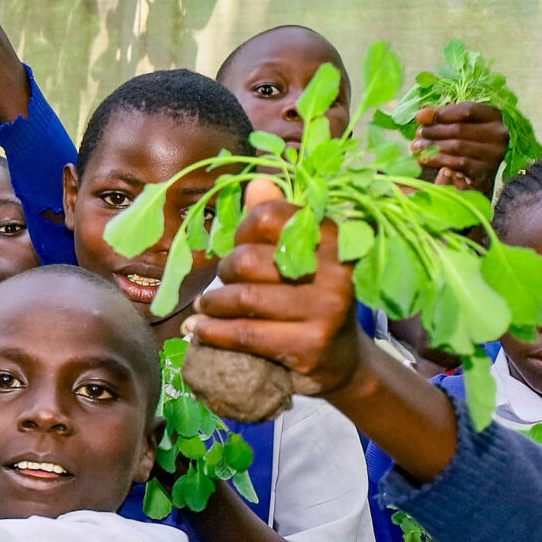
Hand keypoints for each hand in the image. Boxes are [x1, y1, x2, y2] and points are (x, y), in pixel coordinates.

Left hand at [188, 186, 367, 398]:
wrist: (341, 358)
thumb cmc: (312, 295)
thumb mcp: (302, 255)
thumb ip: (279, 219)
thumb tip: (258, 183)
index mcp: (334, 237)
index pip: (267, 217)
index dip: (241, 231)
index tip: (237, 246)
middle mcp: (336, 270)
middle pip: (247, 259)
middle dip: (225, 271)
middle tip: (223, 283)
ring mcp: (327, 309)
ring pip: (243, 298)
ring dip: (213, 304)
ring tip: (208, 307)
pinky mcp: (310, 345)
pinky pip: (245, 333)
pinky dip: (212, 332)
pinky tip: (200, 330)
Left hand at [412, 101, 506, 196]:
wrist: (473, 177)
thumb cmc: (462, 145)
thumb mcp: (452, 126)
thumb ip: (438, 118)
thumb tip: (422, 115)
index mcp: (493, 117)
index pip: (467, 110)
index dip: (442, 114)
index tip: (423, 119)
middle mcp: (499, 134)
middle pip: (459, 128)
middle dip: (433, 131)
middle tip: (418, 135)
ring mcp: (495, 154)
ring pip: (457, 146)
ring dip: (432, 146)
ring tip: (416, 147)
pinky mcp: (485, 171)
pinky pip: (457, 163)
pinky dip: (438, 160)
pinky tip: (425, 159)